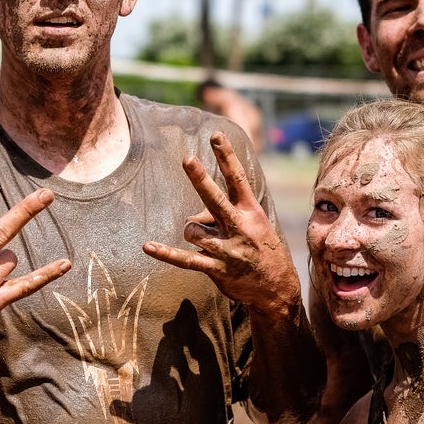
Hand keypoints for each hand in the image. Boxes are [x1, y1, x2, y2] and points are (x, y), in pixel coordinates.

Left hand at [142, 132, 299, 315]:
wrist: (277, 288)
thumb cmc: (261, 248)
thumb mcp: (253, 223)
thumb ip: (224, 212)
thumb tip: (194, 214)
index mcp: (251, 212)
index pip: (238, 179)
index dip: (226, 157)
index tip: (215, 136)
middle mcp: (239, 228)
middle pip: (215, 199)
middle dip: (201, 180)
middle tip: (187, 160)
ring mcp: (227, 249)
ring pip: (193, 231)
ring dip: (193, 232)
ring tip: (206, 240)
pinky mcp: (216, 268)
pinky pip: (185, 260)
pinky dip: (165, 253)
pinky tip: (147, 246)